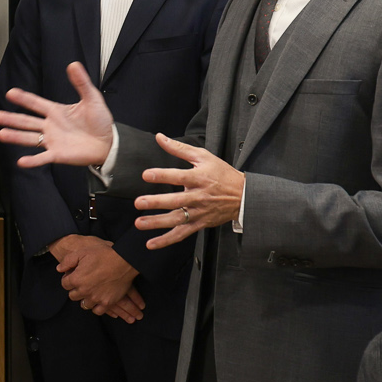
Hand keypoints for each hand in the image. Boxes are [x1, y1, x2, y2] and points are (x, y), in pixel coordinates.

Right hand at [0, 62, 115, 167]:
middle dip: (11, 118)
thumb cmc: (100, 121)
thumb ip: (81, 83)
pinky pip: (42, 158)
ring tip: (1, 134)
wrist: (109, 142)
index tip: (10, 93)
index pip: (35, 103)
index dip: (23, 98)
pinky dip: (32, 160)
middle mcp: (50, 125)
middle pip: (26, 121)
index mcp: (56, 111)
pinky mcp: (58, 154)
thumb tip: (74, 64)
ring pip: (29, 138)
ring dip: (15, 136)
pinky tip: (21, 161)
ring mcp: (52, 140)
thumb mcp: (92, 98)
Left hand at [51, 234, 142, 321]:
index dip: (68, 279)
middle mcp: (84, 291)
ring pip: (84, 304)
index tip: (74, 276)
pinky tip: (98, 300)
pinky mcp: (107, 302)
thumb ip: (68, 261)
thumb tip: (59, 269)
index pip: (65, 284)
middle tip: (82, 283)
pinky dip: (96, 307)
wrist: (124, 261)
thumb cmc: (103, 254)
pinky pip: (97, 311)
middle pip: (73, 296)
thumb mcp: (82, 252)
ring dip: (85, 298)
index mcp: (77, 279)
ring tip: (90, 292)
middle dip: (76, 289)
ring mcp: (96, 298)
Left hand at [134, 134, 244, 248]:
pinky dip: (166, 240)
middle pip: (176, 201)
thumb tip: (160, 137)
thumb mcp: (203, 156)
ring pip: (177, 220)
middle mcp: (198, 196)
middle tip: (139, 202)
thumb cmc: (222, 174)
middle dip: (156, 202)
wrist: (243, 196)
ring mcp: (199, 212)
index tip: (146, 175)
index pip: (179, 176)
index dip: (163, 175)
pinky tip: (151, 243)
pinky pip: (182, 234)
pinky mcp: (200, 224)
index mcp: (199, 178)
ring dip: (157, 223)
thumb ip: (180, 148)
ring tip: (140, 223)